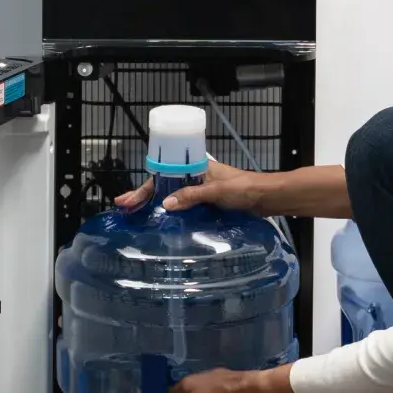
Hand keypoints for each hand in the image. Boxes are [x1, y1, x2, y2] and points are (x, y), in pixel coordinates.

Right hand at [114, 158, 266, 213]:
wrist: (267, 198)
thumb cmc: (244, 188)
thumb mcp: (216, 190)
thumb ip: (192, 196)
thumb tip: (164, 204)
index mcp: (195, 168)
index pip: (162, 176)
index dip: (144, 188)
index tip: (126, 199)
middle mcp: (195, 178)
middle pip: (164, 187)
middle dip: (144, 197)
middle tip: (125, 209)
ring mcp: (201, 191)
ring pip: (173, 198)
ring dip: (156, 207)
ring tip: (139, 218)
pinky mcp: (209, 204)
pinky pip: (185, 208)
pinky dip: (173, 215)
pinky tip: (164, 224)